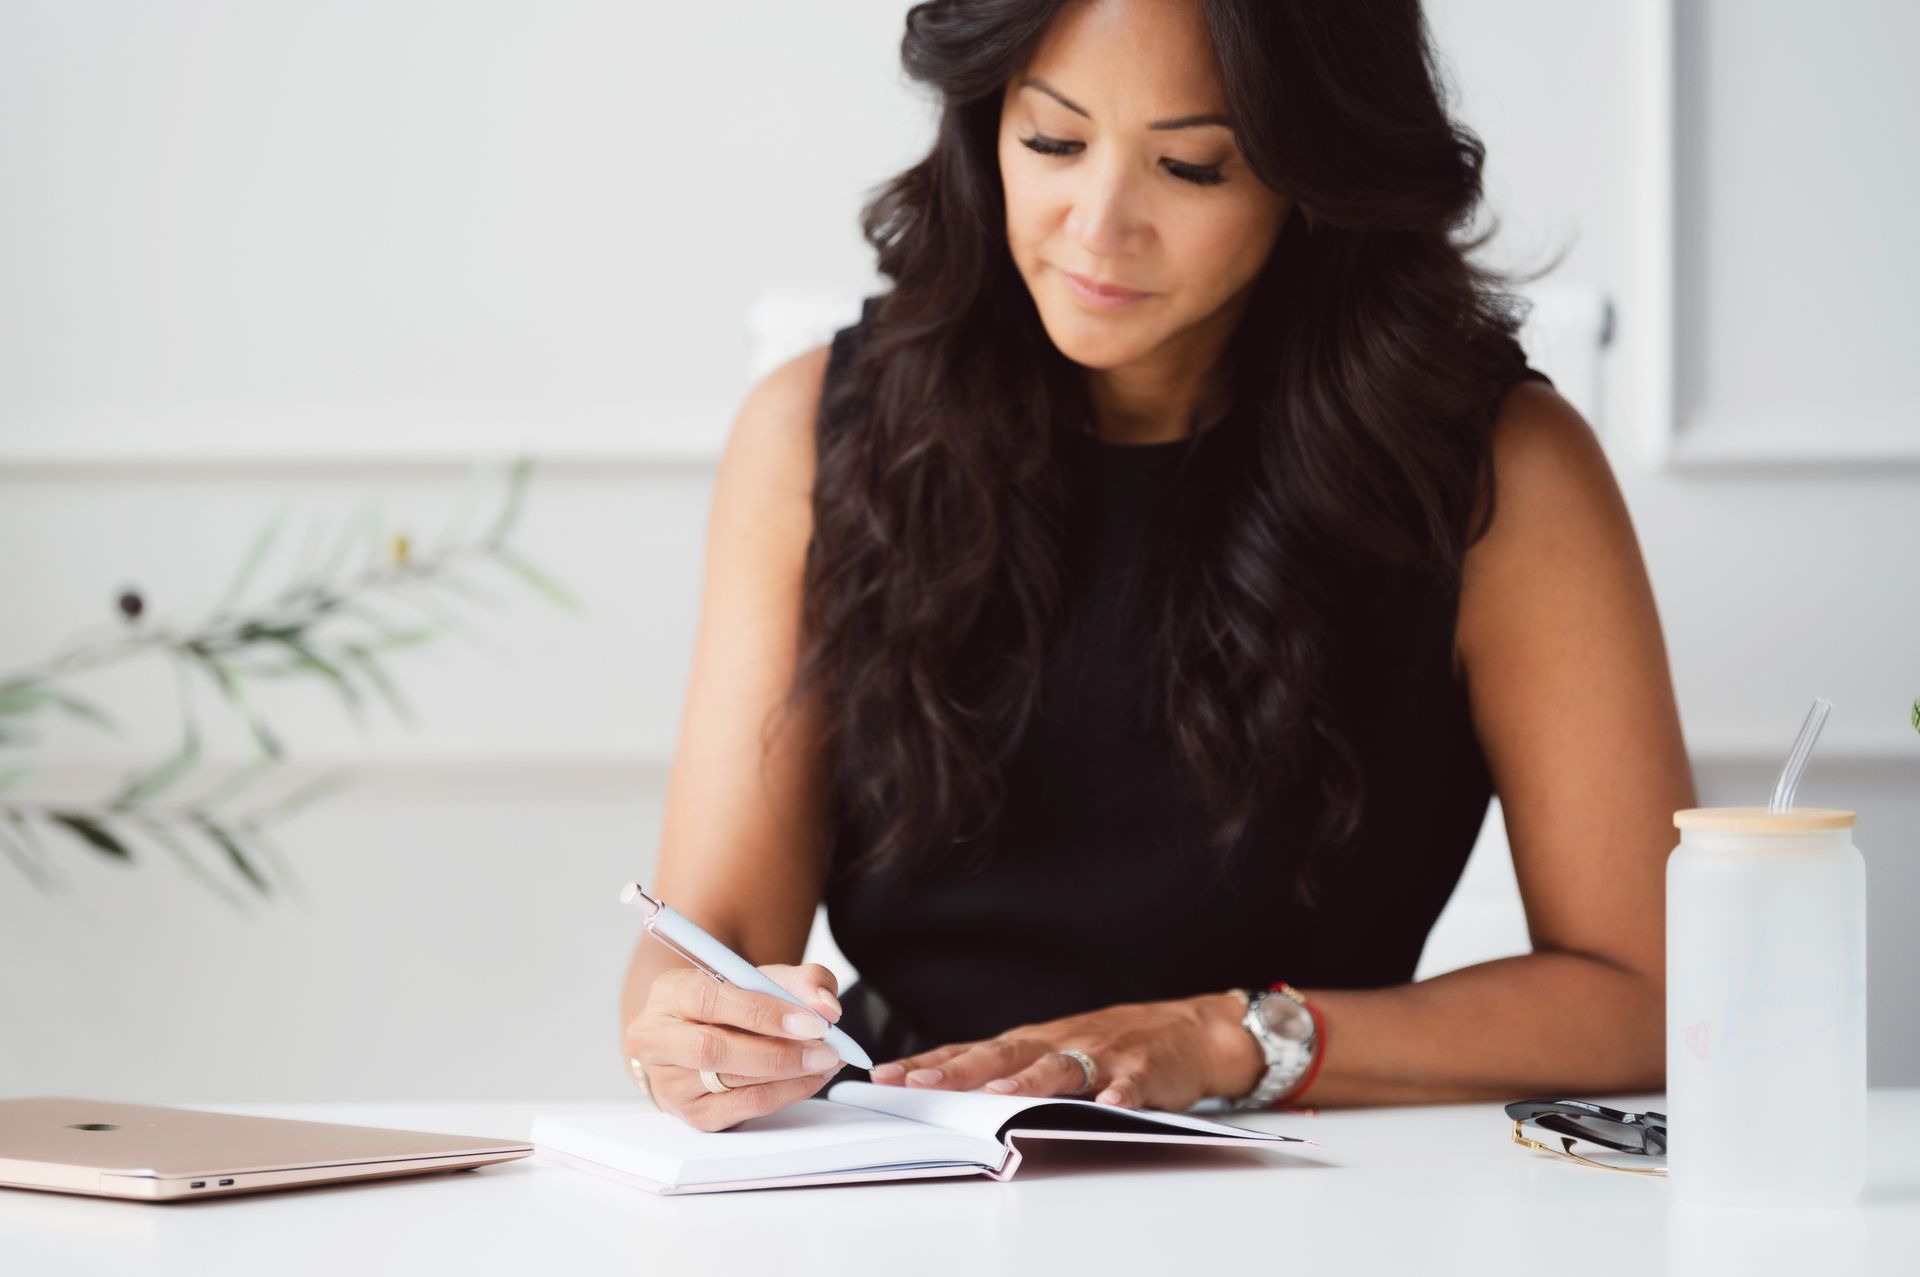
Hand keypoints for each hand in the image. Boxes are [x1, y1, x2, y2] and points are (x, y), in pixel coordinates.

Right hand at [624, 962, 848, 1131]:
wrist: (706, 1033)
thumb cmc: (733, 1003)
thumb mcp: (765, 978)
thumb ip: (803, 981)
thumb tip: (826, 1006)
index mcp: (668, 993)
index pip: (708, 1000)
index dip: (762, 1012)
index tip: (811, 1021)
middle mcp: (657, 1039)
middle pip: (713, 1050)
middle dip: (778, 1051)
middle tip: (825, 1048)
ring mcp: (669, 1083)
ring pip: (731, 1083)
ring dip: (790, 1074)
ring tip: (826, 1059)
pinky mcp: (692, 1114)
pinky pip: (744, 1108)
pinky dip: (786, 1093)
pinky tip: (810, 1078)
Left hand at [866, 992, 1256, 1111]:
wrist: (1186, 1031)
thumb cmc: (1108, 1045)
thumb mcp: (1051, 1051)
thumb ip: (1008, 1070)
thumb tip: (944, 1092)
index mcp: (1031, 1044)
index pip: (970, 1051)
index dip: (928, 1064)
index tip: (885, 1076)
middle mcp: (1058, 1044)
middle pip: (1003, 1056)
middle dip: (959, 1070)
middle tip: (921, 1083)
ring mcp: (1101, 1054)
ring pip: (1061, 1068)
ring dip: (1030, 1081)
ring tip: (1001, 1094)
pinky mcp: (1143, 1069)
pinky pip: (1131, 1083)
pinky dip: (1122, 1093)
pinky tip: (1113, 1104)